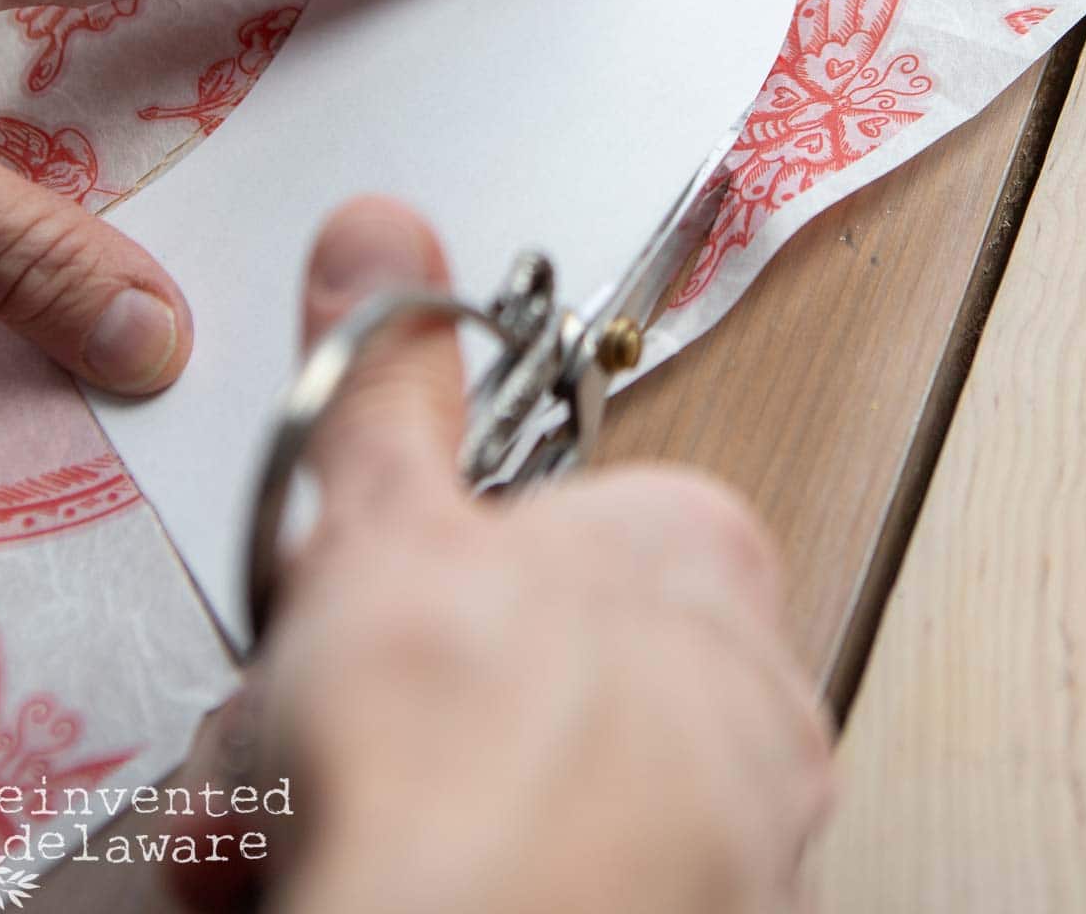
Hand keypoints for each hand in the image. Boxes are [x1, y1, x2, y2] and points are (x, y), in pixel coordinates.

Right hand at [173, 199, 832, 913]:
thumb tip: (380, 237)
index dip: (434, 584)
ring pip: (565, 793)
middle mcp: (754, 694)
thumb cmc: (458, 742)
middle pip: (553, 673)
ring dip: (444, 797)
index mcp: (695, 554)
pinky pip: (591, 885)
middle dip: (422, 697)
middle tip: (331, 735)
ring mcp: (747, 840)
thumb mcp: (385, 523)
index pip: (559, 541)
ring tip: (343, 824)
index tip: (373, 623)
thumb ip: (385, 386)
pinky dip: (499, 877)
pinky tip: (417, 878)